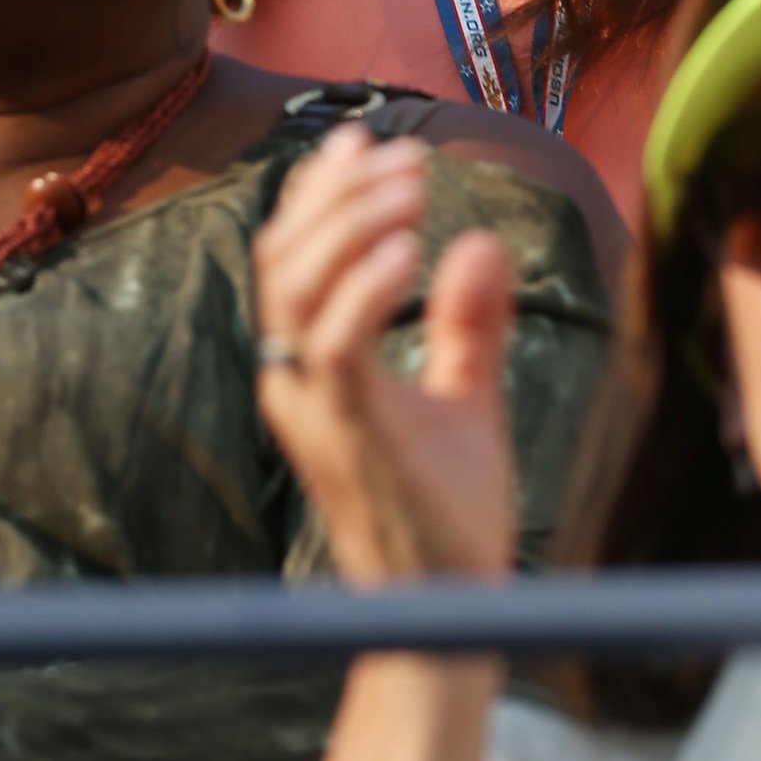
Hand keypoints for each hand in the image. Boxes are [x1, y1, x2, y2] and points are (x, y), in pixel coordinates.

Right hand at [253, 125, 517, 581]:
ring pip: (295, 290)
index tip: (362, 139)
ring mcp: (315, 410)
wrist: (446, 621)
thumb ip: (466, 324)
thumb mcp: (463, 400)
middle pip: (282, 258)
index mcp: (311, 370)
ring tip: (412, 189)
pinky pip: (335, 347)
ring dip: (352, 223)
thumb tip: (479, 238)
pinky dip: (366, 287)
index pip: (289, 257)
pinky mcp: (349, 437)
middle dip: (337, 194)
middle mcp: (295, 383)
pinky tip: (412, 248)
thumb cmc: (448, 518)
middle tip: (405, 160)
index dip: (316, 192)